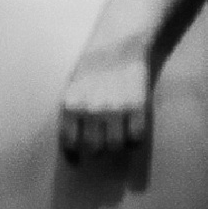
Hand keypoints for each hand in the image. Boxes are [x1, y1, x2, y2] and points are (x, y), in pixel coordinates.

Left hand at [60, 38, 151, 162]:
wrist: (116, 47)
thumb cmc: (90, 68)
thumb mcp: (71, 88)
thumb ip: (71, 112)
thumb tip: (73, 139)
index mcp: (71, 105)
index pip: (70, 141)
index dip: (74, 155)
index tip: (77, 161)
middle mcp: (91, 111)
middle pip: (94, 148)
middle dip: (96, 152)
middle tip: (100, 149)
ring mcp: (115, 110)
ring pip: (115, 146)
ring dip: (116, 147)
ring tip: (117, 140)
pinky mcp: (137, 108)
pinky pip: (136, 138)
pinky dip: (134, 141)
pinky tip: (132, 133)